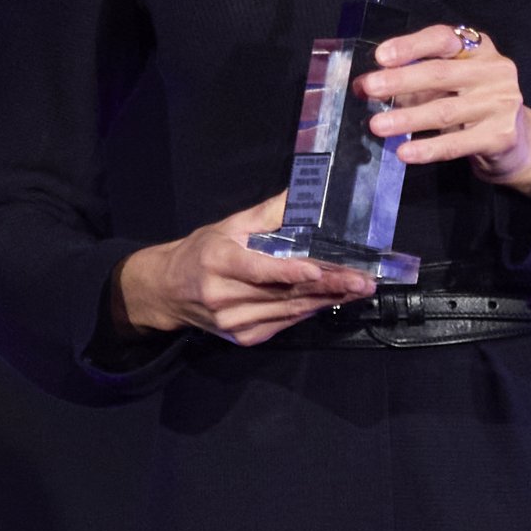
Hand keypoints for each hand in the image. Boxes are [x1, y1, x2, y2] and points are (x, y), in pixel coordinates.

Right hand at [109, 190, 375, 347]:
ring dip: (326, 301)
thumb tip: (303, 194)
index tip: (318, 269)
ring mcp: (233, 322)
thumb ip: (267, 214)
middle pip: (283, 293)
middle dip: (327, 287)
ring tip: (357, 290)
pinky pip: (284, 323)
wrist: (168, 290)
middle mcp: (224, 296)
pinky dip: (309, 311)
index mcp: (218, 261)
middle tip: (362, 281)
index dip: (289, 271)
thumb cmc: (201, 251)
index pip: (258, 269)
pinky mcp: (243, 337)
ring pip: (288, 311)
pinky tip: (332, 301)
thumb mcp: (228, 225)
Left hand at [353, 23, 530, 198]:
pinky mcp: (501, 136)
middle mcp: (494, 71)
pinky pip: (456, 144)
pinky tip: (404, 152)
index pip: (443, 39)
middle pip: (441, 73)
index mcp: (478, 49)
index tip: (381, 56)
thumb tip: (363, 86)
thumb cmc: (471, 103)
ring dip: (407, 118)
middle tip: (369, 89)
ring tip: (377, 125)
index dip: (411, 46)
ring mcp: (501, 103)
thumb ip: (410, 80)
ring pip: (445, 110)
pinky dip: (427, 148)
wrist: (516, 141)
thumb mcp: (446, 85)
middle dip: (400, 81)